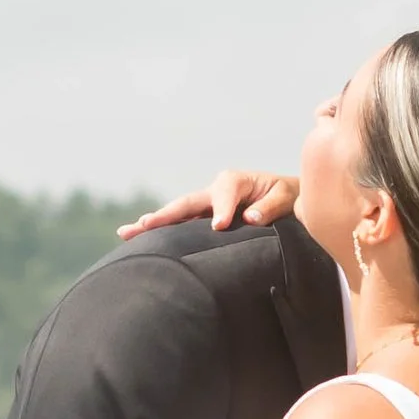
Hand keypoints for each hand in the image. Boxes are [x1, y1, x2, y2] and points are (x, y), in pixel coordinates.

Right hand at [118, 170, 299, 237]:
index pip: (225, 192)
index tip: (221, 226)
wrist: (291, 201)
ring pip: (178, 214)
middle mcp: (216, 190)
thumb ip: (271, 207)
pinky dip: (162, 231)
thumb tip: (249, 219)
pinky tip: (139, 238)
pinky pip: (182, 225)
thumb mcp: (288, 198)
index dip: (223, 208)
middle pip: (187, 202)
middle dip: (165, 214)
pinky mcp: (205, 219)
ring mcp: (207, 205)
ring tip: (127, 232)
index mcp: (237, 181)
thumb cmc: (291, 198)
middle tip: (143, 225)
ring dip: (154, 223)